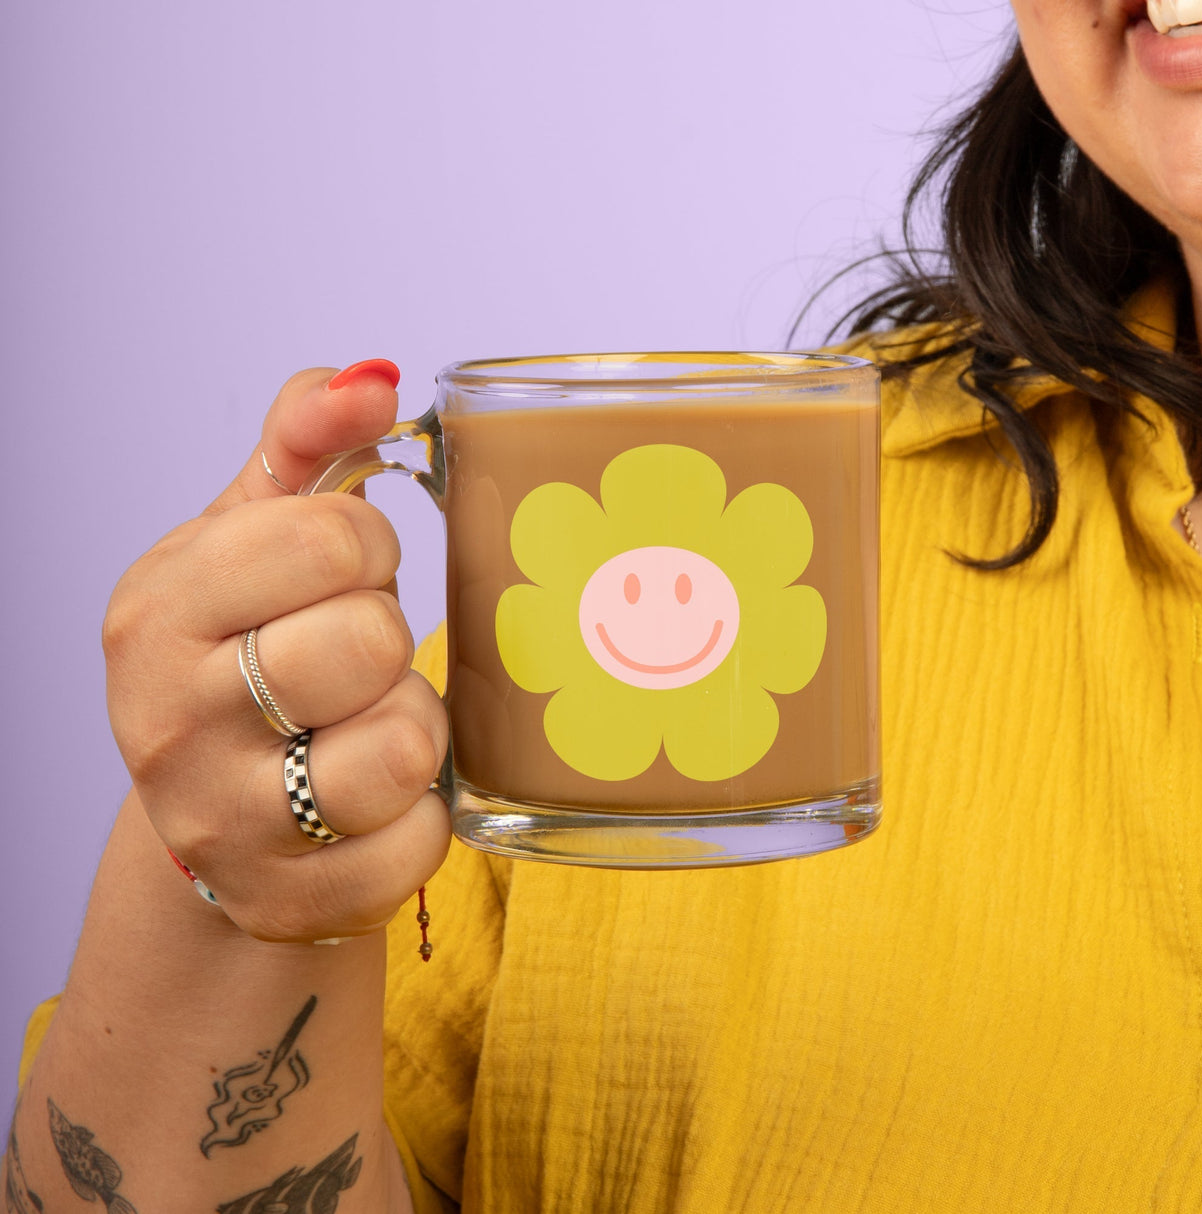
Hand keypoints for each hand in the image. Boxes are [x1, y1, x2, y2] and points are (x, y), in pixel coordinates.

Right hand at [103, 361, 450, 942]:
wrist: (222, 813)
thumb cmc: (250, 651)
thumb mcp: (253, 536)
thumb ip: (305, 441)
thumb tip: (373, 378)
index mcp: (158, 609)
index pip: (334, 538)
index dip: (368, 549)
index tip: (345, 573)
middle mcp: (167, 722)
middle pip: (369, 643)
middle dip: (386, 640)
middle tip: (352, 659)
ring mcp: (220, 826)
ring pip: (404, 748)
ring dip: (411, 729)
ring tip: (362, 728)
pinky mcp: (287, 904)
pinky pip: (422, 843)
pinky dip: (425, 815)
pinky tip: (374, 802)